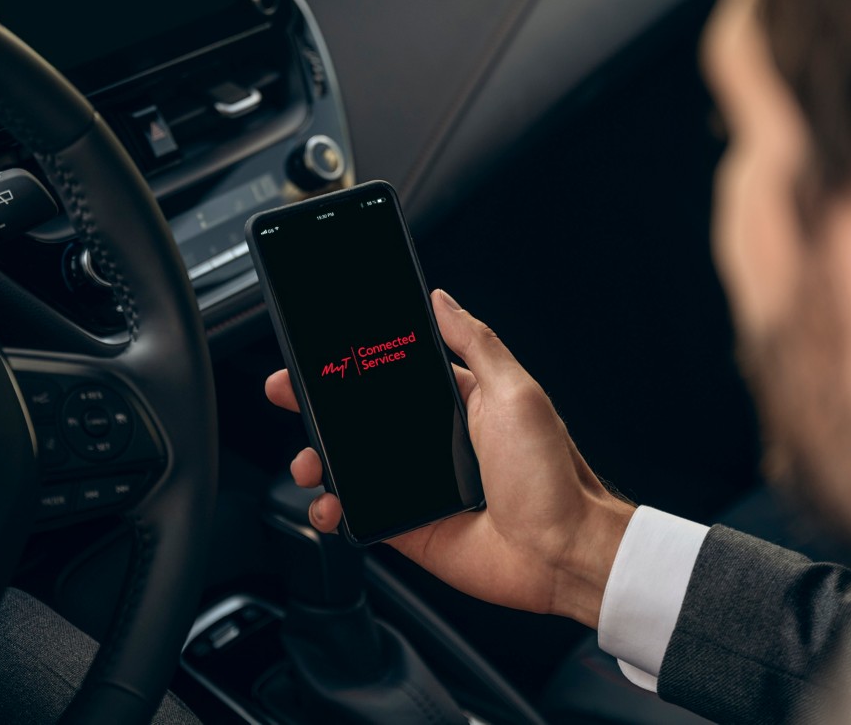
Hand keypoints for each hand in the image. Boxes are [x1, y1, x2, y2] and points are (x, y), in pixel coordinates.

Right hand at [265, 289, 634, 627]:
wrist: (564, 552)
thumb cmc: (553, 474)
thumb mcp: (516, 391)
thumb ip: (475, 342)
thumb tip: (442, 299)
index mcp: (458, 402)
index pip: (392, 374)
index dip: (351, 364)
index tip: (317, 352)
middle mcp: (434, 442)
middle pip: (359, 418)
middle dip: (316, 406)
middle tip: (287, 393)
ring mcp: (418, 486)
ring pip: (349, 465)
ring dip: (317, 458)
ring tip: (308, 460)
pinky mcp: (409, 528)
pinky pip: (359, 515)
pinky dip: (333, 510)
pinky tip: (328, 503)